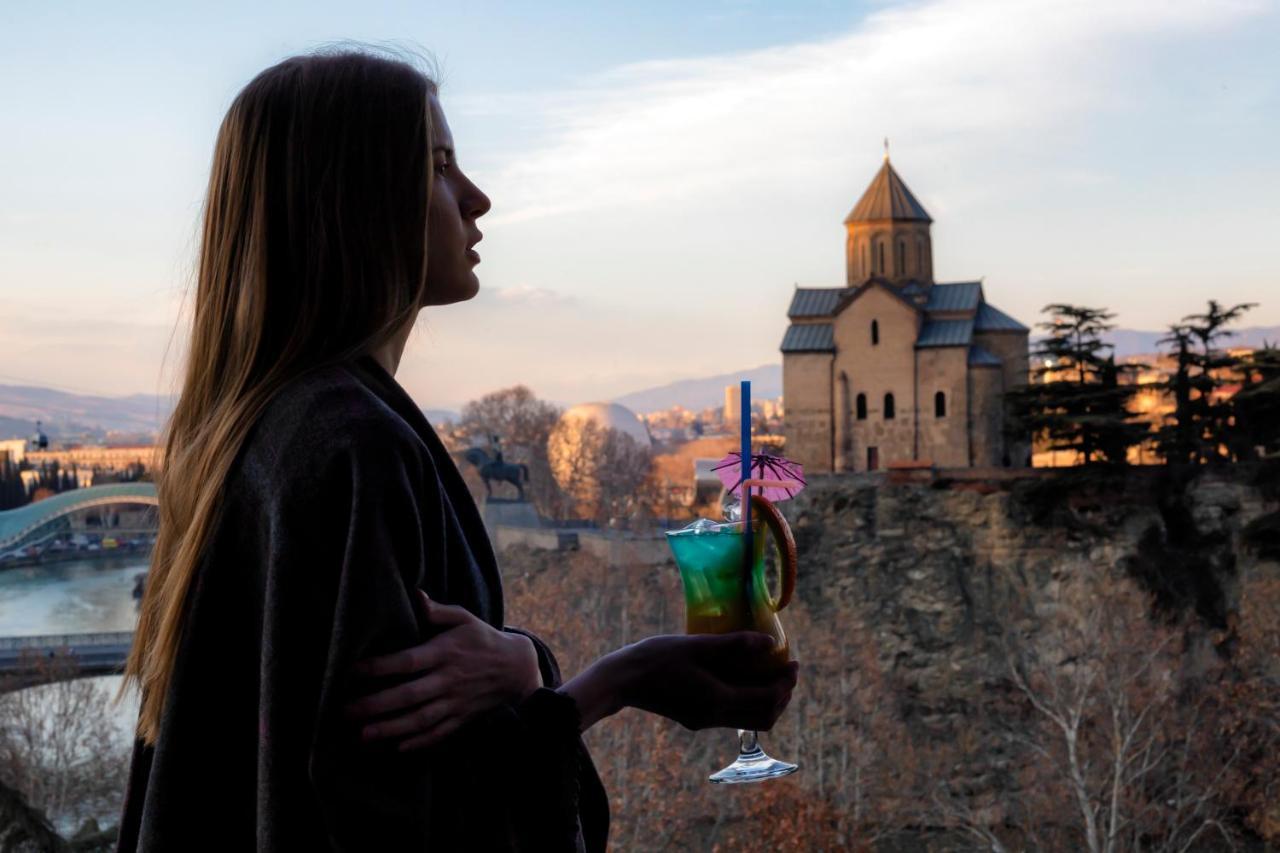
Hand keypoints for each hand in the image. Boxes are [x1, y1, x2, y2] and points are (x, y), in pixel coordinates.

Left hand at [344, 590, 541, 750]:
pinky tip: (397, 748)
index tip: (353, 671)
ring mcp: (456, 702)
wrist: (516, 668)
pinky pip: (439, 733)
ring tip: (363, 735)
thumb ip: (438, 611)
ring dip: (391, 729)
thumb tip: (414, 595)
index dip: (380, 667)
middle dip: (376, 705)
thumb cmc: (482, 639)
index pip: (408, 661)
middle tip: (346, 711)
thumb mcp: (465, 618)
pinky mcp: (462, 718)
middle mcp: (449, 679)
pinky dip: (419, 742)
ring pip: (421, 719)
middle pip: (409, 695)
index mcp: (445, 652)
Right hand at [561, 633, 797, 732]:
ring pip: (750, 719)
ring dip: (766, 699)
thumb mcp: (696, 644)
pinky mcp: (695, 717)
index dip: (786, 682)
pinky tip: (742, 675)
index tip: (794, 661)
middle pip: (764, 717)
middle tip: (786, 669)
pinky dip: (747, 699)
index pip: (767, 699)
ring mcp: (704, 720)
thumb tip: (768, 641)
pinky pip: (733, 714)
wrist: (621, 680)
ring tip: (768, 671)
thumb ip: (734, 645)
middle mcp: (714, 717)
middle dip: (782, 694)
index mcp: (717, 700)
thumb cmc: (656, 657)